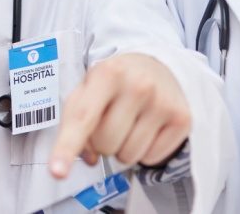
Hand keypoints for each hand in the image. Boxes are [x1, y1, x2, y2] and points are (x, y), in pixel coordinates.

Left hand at [49, 53, 190, 176]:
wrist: (155, 66)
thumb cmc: (115, 82)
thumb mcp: (87, 89)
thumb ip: (75, 121)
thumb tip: (88, 158)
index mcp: (107, 73)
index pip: (83, 118)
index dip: (67, 147)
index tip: (57, 172)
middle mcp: (138, 85)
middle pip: (105, 143)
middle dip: (102, 141)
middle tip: (111, 120)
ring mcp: (163, 102)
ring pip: (128, 156)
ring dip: (123, 148)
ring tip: (129, 123)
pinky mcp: (182, 119)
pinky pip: (152, 159)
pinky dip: (145, 151)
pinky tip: (147, 128)